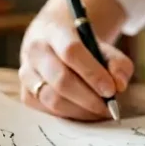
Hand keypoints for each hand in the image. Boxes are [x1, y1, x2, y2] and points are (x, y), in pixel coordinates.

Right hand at [18, 19, 133, 120]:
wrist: (52, 37)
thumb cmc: (81, 43)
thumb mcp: (101, 43)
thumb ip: (117, 62)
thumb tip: (119, 86)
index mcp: (54, 30)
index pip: (71, 52)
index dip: (92, 73)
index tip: (111, 90)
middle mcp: (35, 50)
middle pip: (60, 80)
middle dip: (88, 98)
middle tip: (109, 107)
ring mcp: (27, 72)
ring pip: (52, 99)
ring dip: (80, 110)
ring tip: (99, 111)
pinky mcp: (25, 92)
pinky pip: (47, 110)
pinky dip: (68, 115)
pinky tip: (83, 111)